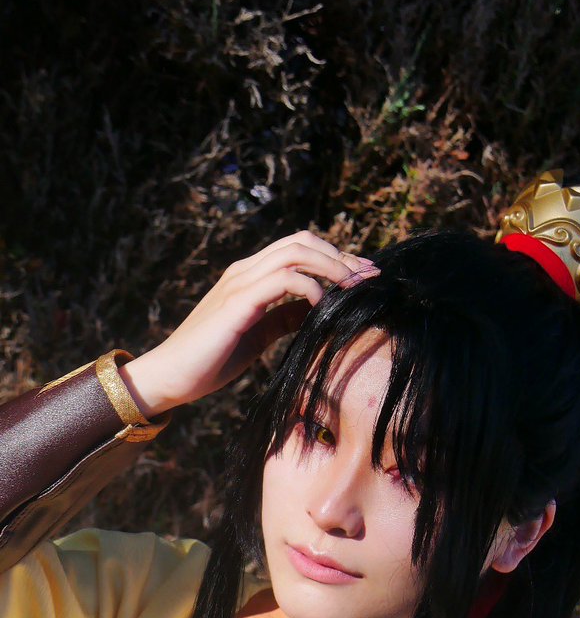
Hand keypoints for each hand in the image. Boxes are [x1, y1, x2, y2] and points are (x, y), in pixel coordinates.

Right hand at [118, 231, 379, 416]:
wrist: (172, 376)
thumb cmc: (212, 359)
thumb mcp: (259, 336)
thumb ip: (284, 318)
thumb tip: (317, 311)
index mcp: (251, 276)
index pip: (300, 248)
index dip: (335, 258)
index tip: (364, 277)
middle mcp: (245, 271)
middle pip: (302, 241)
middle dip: (341, 257)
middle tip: (369, 278)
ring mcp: (240, 282)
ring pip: (295, 253)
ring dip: (332, 267)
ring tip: (353, 288)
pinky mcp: (237, 302)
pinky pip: (283, 280)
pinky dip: (310, 288)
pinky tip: (322, 307)